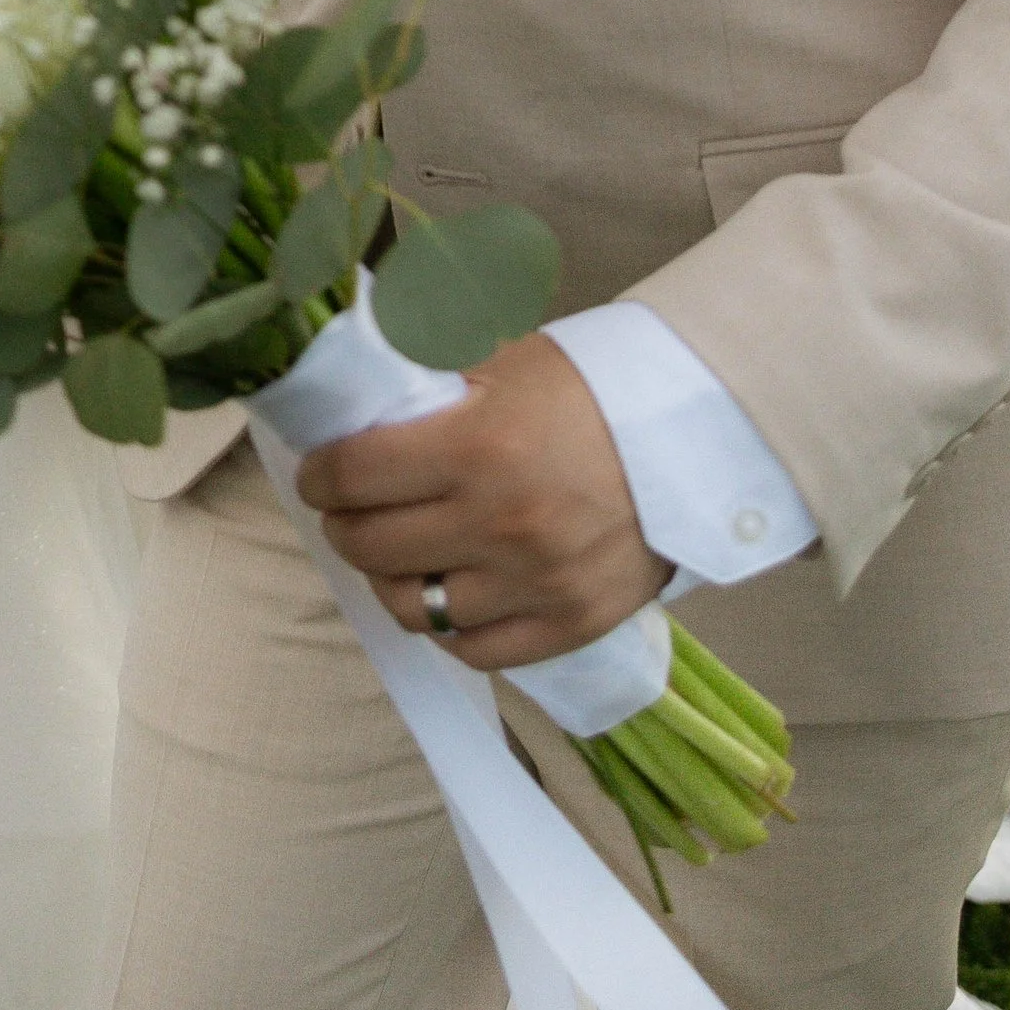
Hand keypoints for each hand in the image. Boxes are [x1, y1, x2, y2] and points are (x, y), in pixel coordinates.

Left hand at [294, 332, 668, 668]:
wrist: (690, 434)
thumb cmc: (586, 389)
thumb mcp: (499, 358)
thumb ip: (424, 373)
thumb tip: (347, 385)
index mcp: (477, 447)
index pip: (353, 477)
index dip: (319, 476)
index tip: (318, 473)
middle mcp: (502, 524)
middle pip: (372, 547)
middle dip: (344, 525)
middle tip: (348, 510)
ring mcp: (537, 583)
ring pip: (414, 609)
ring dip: (389, 580)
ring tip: (395, 554)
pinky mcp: (570, 625)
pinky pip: (474, 650)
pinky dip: (448, 626)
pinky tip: (446, 591)